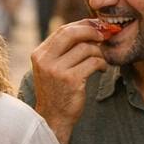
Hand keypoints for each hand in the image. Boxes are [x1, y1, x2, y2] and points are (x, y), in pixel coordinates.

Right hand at [29, 21, 107, 143]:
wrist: (53, 118)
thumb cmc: (56, 92)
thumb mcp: (51, 68)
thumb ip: (62, 50)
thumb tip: (86, 28)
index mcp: (39, 54)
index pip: (62, 30)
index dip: (82, 25)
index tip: (96, 26)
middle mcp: (45, 60)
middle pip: (72, 33)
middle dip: (91, 31)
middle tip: (104, 36)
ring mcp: (57, 70)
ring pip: (86, 48)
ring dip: (99, 52)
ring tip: (102, 60)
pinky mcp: (71, 80)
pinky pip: (93, 62)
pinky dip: (102, 63)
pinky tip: (102, 69)